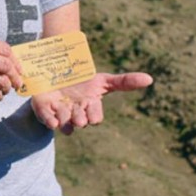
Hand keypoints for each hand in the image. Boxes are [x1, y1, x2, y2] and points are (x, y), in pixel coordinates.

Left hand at [31, 71, 152, 134]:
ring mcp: (60, 113)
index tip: (90, 104)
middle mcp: (76, 114)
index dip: (93, 114)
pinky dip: (49, 120)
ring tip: (63, 106)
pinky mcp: (44, 110)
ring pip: (64, 124)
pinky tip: (52, 120)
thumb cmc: (83, 79)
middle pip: (80, 122)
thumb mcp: (103, 79)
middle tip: (77, 112)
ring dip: (65, 117)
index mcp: (90, 107)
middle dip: (80, 118)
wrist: (58, 71)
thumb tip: (150, 79)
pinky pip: (46, 120)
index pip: (95, 118)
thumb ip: (125, 81)